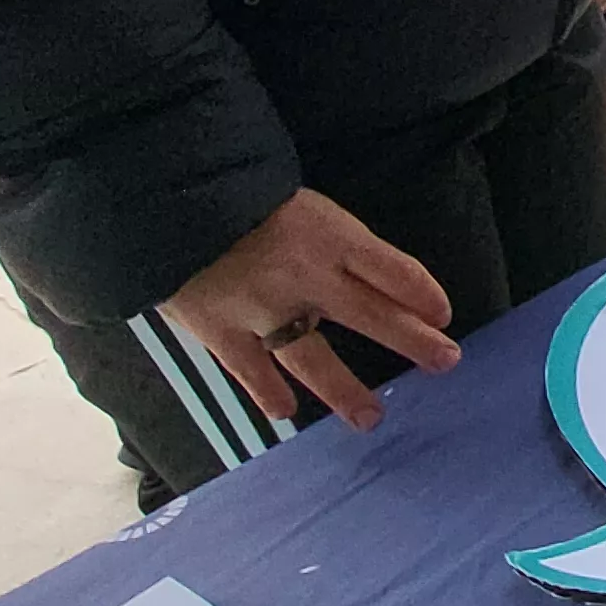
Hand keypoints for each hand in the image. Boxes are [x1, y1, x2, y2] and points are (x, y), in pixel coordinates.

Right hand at [159, 189, 460, 431]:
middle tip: (446, 362)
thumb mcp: (290, 195)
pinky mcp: (220, 331)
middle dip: (412, 340)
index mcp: (328, 233)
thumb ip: (320, 235)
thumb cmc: (230, 187)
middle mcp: (305, 275)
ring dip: (347, 391)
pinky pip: (253, 370)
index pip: (391, 267)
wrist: (159, 194)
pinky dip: (269, 393)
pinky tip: (286, 412)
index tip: (443, 313)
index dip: (420, 291)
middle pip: (372, 314)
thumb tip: (351, 267)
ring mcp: (263, 309)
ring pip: (316, 358)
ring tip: (373, 418)